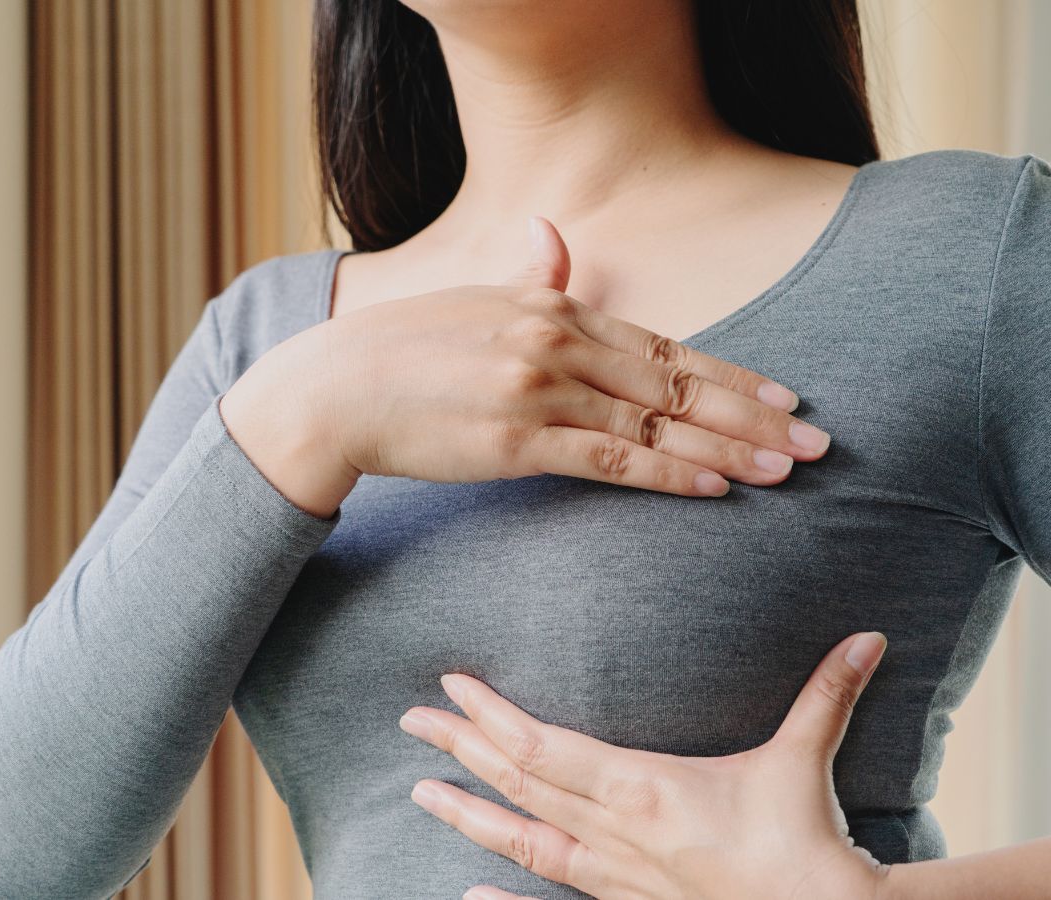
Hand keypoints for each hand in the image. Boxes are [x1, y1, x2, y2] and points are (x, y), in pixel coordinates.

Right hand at [223, 216, 829, 514]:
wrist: (336, 389)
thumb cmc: (403, 348)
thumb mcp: (473, 297)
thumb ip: (527, 273)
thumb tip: (553, 235)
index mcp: (553, 305)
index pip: (665, 345)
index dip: (733, 373)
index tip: (786, 397)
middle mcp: (558, 341)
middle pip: (677, 384)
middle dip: (754, 415)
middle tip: (816, 442)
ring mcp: (540, 390)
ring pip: (656, 425)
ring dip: (727, 449)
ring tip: (785, 471)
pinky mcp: (517, 441)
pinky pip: (611, 461)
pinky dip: (669, 475)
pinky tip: (715, 488)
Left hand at [399, 632, 890, 899]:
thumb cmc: (805, 843)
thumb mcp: (805, 760)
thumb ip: (826, 694)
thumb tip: (866, 638)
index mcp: (643, 789)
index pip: (544, 746)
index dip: (492, 716)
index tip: (452, 686)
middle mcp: (614, 833)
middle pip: (520, 785)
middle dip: (462, 748)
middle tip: (411, 720)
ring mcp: (615, 876)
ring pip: (525, 841)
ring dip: (469, 815)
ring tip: (420, 793)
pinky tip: (467, 893)